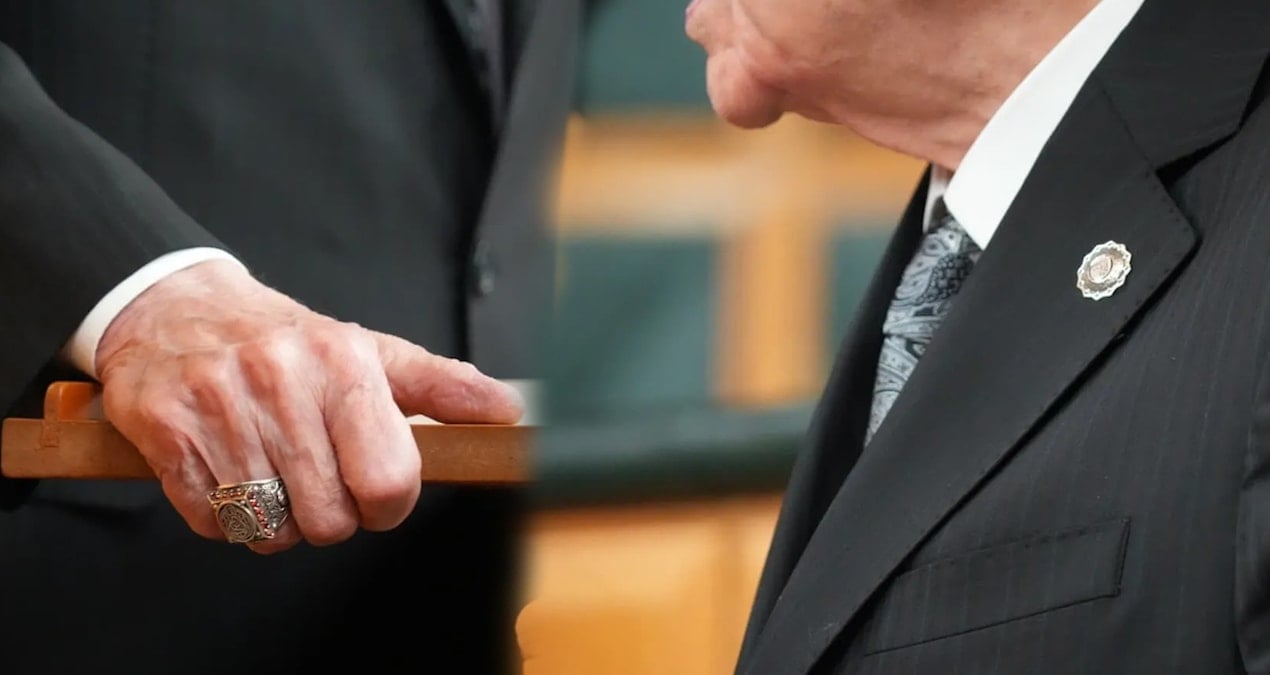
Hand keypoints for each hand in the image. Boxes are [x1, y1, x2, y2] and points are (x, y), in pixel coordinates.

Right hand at [94, 260, 521, 552]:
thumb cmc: (288, 342)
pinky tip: (227, 470)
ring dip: (274, 519)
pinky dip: (224, 516)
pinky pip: (212, 522)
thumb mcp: (371, 352)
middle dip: (328, 514)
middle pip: (328, 519)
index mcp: (344, 361)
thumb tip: (507, 411)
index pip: (388, 480)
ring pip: (268, 529)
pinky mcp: (164, 429)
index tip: (373, 491)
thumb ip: (441, 387)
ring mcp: (218, 404)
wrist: (179, 308)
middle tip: (315, 476)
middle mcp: (281, 379)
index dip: (387, 504)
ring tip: (270, 470)